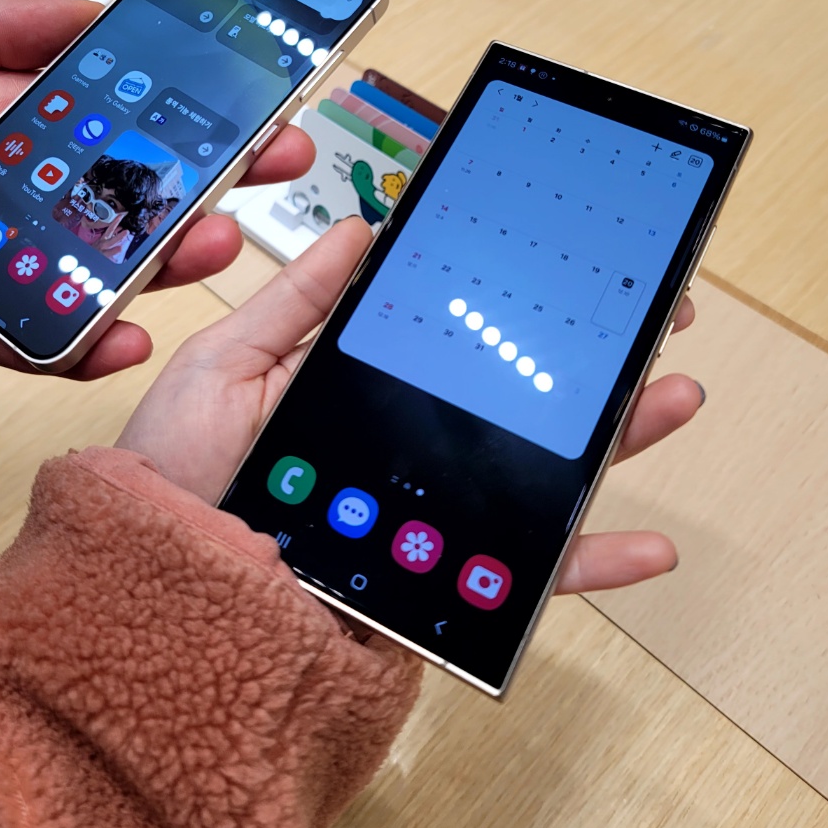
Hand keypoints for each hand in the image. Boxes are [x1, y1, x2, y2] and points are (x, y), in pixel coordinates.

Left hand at [0, 0, 313, 378]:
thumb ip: (0, 26)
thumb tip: (96, 15)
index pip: (111, 113)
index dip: (179, 108)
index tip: (242, 99)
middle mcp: (1, 182)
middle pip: (118, 191)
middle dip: (199, 181)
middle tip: (269, 167)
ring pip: (89, 264)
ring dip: (158, 260)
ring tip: (212, 240)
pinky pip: (21, 337)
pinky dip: (77, 345)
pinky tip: (129, 332)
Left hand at [120, 217, 701, 593]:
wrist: (153, 600)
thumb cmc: (171, 477)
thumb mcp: (224, 366)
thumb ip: (296, 301)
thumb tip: (360, 226)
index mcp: (360, 391)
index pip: (457, 339)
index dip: (516, 306)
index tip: (568, 265)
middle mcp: (405, 451)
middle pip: (516, 402)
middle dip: (589, 362)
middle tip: (652, 317)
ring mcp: (428, 519)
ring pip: (538, 476)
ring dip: (617, 442)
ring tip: (673, 395)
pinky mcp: (438, 585)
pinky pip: (524, 576)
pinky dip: (591, 561)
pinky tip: (649, 544)